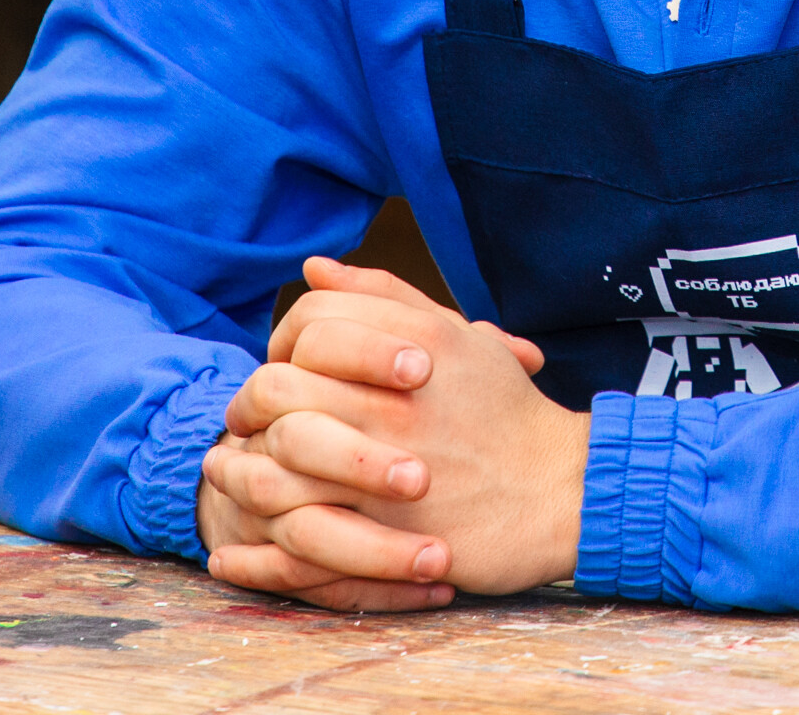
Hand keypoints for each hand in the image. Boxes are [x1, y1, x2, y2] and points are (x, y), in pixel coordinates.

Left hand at [197, 259, 587, 609]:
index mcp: (416, 341)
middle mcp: (396, 397)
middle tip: (247, 422)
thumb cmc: (506, 414)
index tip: (282, 367)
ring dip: (243, 465)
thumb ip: (386, 299)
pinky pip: (296, 522)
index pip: (312, 319)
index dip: (284, 340)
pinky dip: (261, 530)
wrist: (559, 492)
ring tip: (239, 473)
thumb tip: (315, 269)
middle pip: (281, 382)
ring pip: (278, 452)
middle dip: (249, 403)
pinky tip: (251, 531)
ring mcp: (387, 462)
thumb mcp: (458, 339)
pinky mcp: (385, 526)